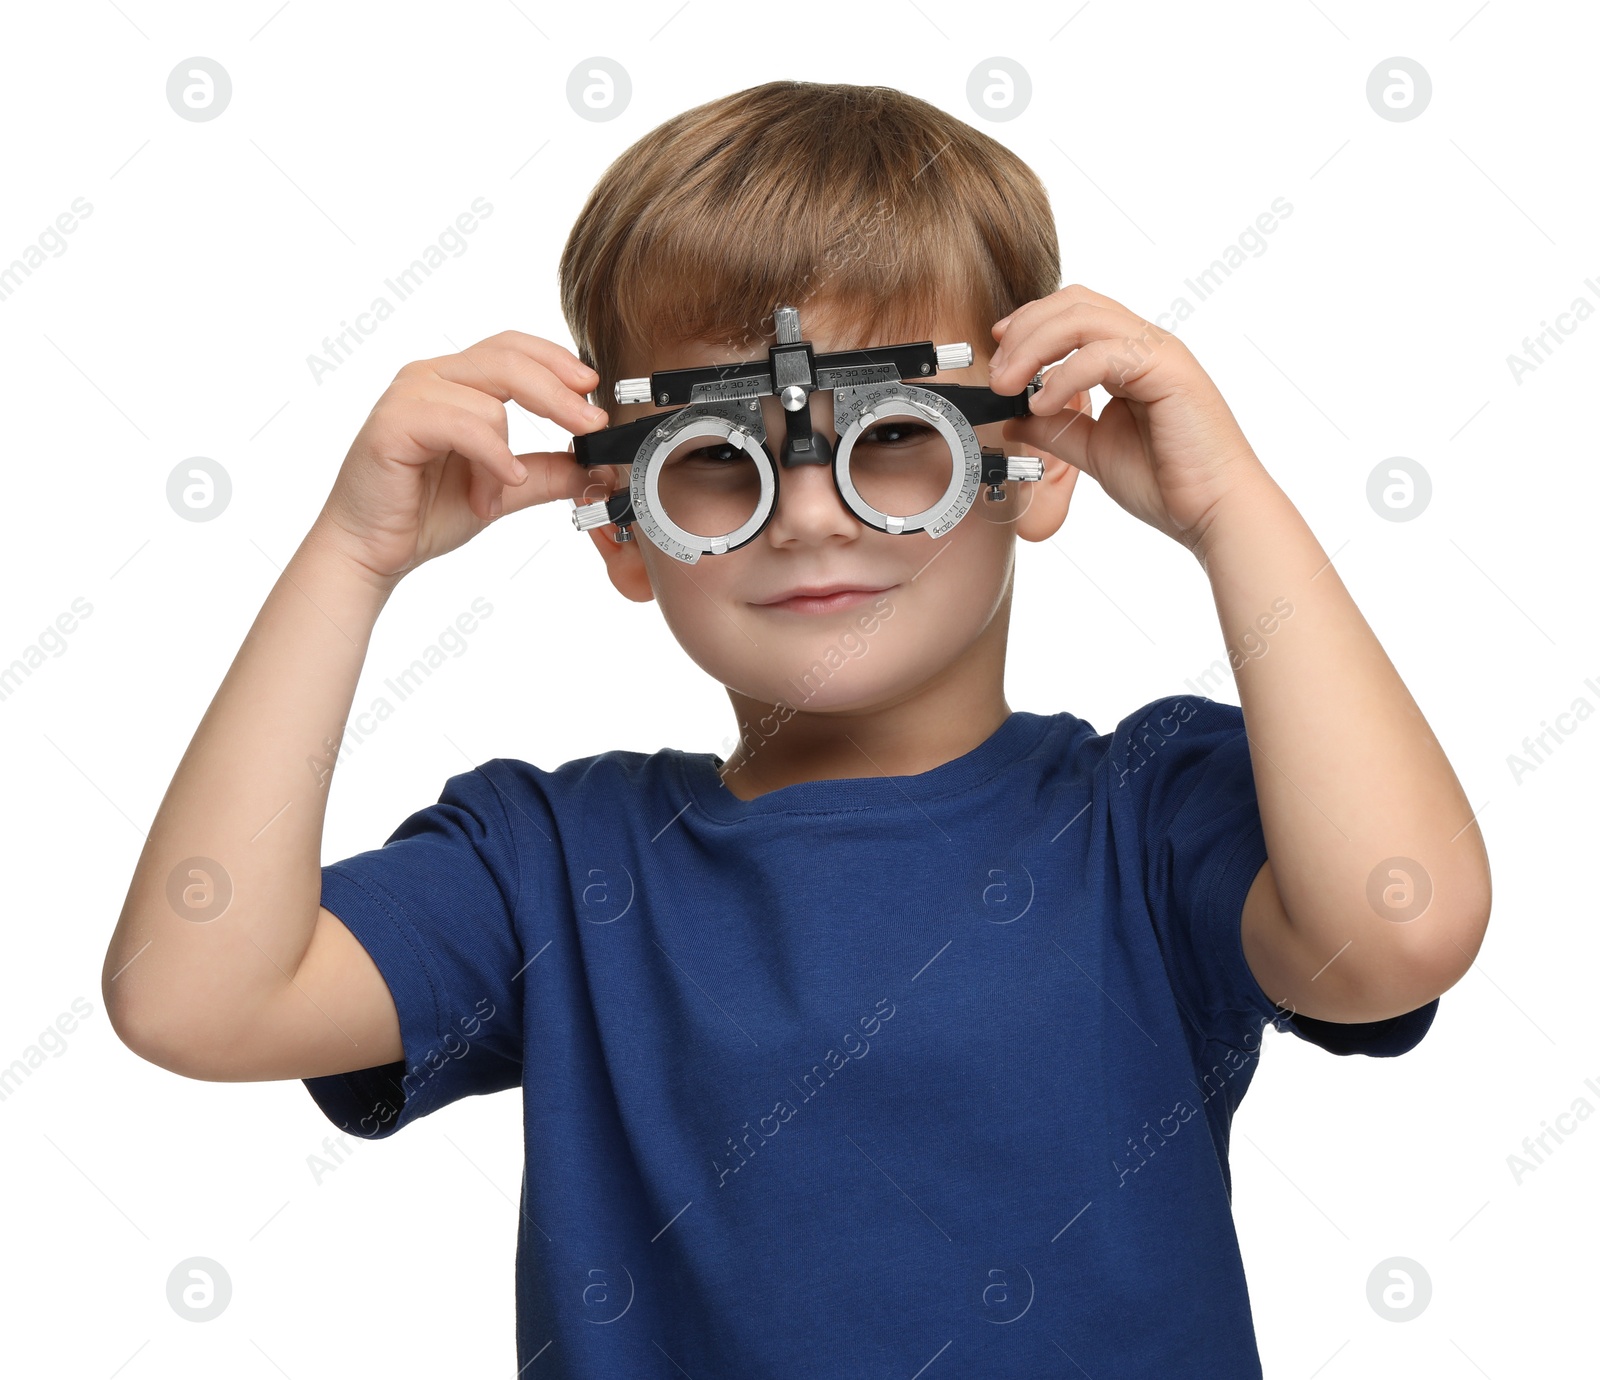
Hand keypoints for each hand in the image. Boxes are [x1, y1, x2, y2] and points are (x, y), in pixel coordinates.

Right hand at [312, 330, 612, 585]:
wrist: (372, 549)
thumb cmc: (423, 513)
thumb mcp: (504, 489)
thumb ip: (548, 472)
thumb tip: (598, 467)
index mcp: (455, 381)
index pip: (513, 348)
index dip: (557, 362)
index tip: (594, 391)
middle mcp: (431, 377)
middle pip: (508, 360)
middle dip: (559, 392)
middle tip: (592, 424)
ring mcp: (409, 395)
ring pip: (490, 401)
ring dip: (507, 456)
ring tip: (499, 494)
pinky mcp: (394, 422)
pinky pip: (463, 426)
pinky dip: (492, 456)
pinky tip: (502, 483)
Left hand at [989, 284, 1267, 552]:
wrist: (1213, 511)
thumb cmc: (1168, 483)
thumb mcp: (1094, 450)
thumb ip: (1056, 428)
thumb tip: (1014, 417)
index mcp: (1130, 358)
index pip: (1073, 312)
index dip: (1029, 323)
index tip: (997, 351)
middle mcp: (1145, 345)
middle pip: (1074, 303)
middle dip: (1024, 331)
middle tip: (996, 373)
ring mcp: (1159, 353)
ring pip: (1084, 317)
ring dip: (1034, 347)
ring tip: (1008, 385)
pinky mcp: (1169, 370)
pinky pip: (1104, 353)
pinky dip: (1063, 375)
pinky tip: (1042, 403)